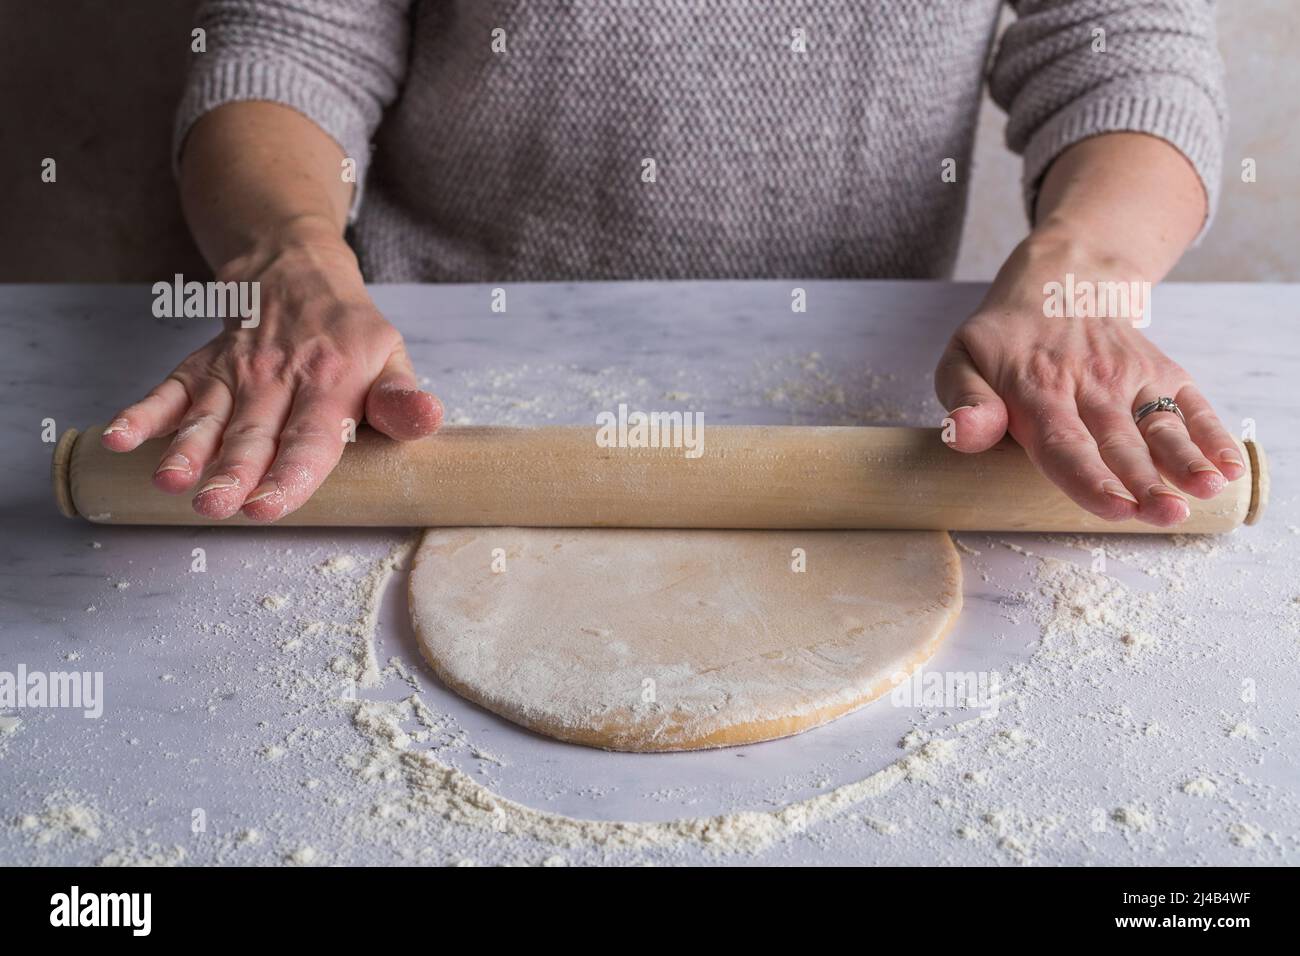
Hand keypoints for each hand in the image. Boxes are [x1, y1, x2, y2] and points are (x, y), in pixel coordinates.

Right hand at [99, 226, 441, 520]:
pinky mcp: (201, 366)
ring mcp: (235, 371)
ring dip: (187, 450)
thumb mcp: (390, 356)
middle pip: (254, 433)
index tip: (269, 506)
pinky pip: (168, 391)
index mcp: (331, 382)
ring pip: (209, 416)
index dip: (290, 474)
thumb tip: (429, 418)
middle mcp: (279, 378)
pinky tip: (120, 439)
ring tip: (171, 481)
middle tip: (218, 507)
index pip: (311, 437)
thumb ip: (401, 398)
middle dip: (234, 473)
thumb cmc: (350, 334)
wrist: (295, 268)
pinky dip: (142, 414)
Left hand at [934, 237, 1244, 527]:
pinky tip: (1228, 467)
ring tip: (1206, 489)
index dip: (1088, 478)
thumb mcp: (961, 361)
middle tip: (1164, 514)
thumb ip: (963, 402)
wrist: (1059, 283)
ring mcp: (1130, 376)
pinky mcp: (1160, 371)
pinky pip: (1190, 403)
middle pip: (1118, 441)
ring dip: (1185, 459)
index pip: (1064, 442)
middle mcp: (1089, 383)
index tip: (1114, 506)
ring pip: (1160, 424)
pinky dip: (1213, 433)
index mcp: (1037, 390)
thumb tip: (962, 434)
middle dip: (1143, 481)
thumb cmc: (1003, 341)